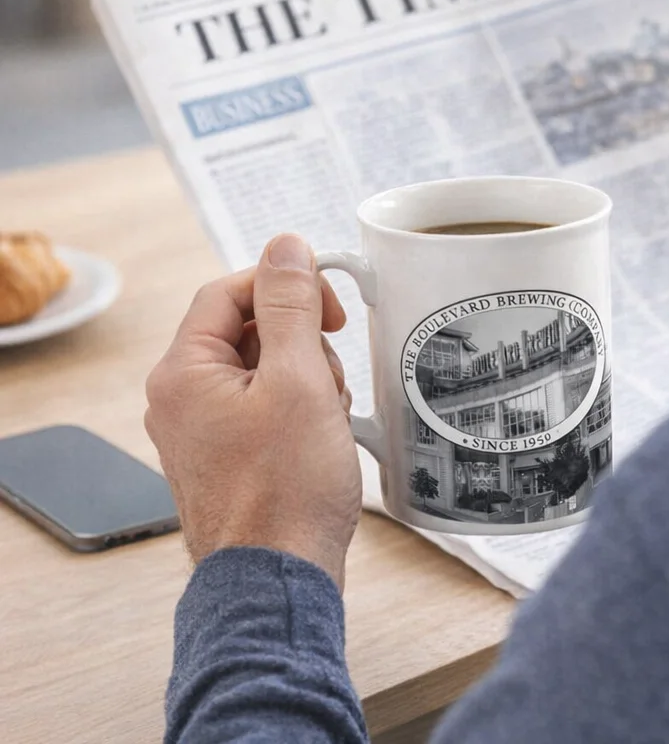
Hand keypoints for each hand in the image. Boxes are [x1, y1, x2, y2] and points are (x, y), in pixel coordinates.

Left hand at [145, 233, 361, 588]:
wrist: (279, 579)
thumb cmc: (285, 491)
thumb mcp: (297, 380)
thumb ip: (290, 306)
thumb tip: (285, 247)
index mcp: (184, 372)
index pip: (229, 292)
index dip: (283, 285)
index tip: (326, 302)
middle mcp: (182, 398)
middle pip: (248, 329)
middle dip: (301, 341)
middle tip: (329, 369)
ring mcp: (205, 428)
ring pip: (264, 366)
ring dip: (307, 376)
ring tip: (326, 416)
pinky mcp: (230, 452)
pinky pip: (267, 403)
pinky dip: (301, 407)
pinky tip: (322, 436)